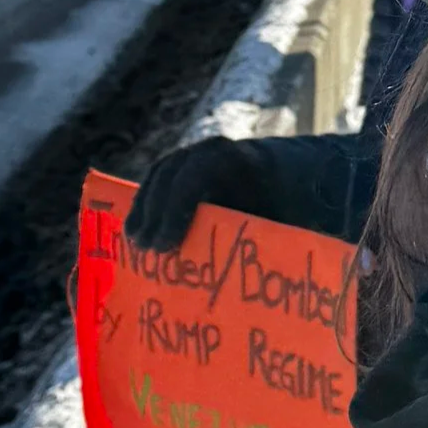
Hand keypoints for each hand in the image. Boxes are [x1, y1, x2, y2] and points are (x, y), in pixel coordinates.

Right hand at [126, 136, 280, 252]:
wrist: (293, 171)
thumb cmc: (291, 201)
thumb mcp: (287, 215)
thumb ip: (268, 237)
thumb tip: (249, 278)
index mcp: (238, 159)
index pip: (195, 176)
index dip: (175, 211)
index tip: (165, 246)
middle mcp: (213, 149)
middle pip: (170, 174)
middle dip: (154, 213)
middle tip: (145, 251)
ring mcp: (197, 152)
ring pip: (160, 175)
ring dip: (144, 208)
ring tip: (134, 243)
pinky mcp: (188, 163)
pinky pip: (160, 179)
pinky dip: (148, 203)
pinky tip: (138, 229)